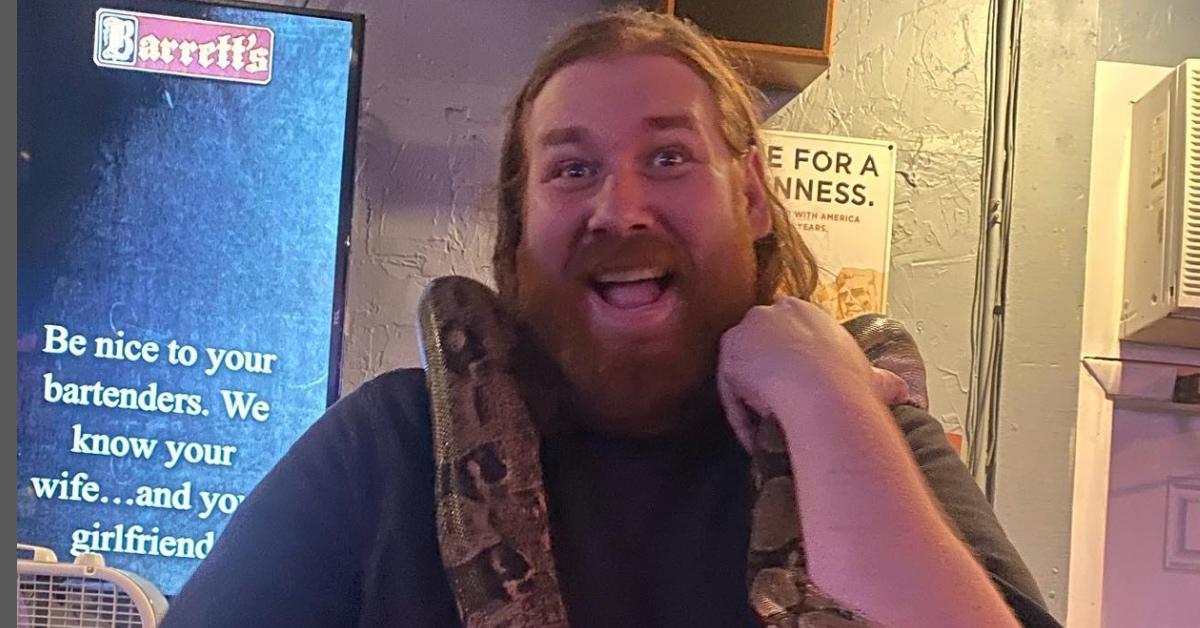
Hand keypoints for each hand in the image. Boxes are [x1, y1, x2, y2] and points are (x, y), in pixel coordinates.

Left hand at [717, 297, 908, 450]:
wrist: (821, 388)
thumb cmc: (850, 383)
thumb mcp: (875, 378)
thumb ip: (883, 380)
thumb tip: (902, 391)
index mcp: (807, 312)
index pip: (790, 339)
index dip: (794, 370)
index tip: (801, 397)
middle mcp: (776, 311)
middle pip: (763, 352)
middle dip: (770, 383)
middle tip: (781, 414)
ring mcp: (749, 327)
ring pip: (746, 372)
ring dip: (756, 402)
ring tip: (772, 428)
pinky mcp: (729, 349)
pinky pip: (731, 390)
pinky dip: (743, 417)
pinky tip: (756, 438)